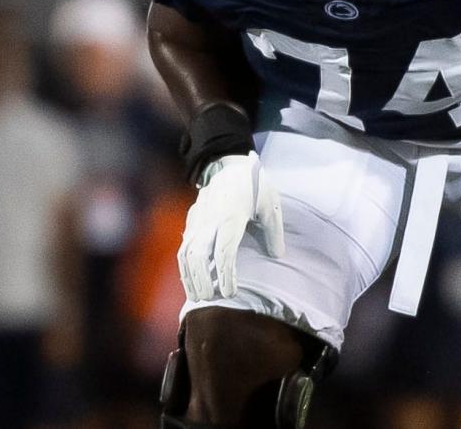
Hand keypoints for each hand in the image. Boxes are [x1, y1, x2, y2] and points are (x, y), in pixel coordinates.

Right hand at [177, 153, 283, 301]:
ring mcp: (197, 220)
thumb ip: (274, 230)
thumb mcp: (270, 203)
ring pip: (187, 253)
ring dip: (190, 277)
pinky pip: (183, 246)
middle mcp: (210, 220)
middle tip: (211, 299)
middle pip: (200, 255)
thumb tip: (277, 255)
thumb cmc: (254, 184)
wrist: (228, 163)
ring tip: (198, 296)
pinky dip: (184, 266)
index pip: (224, 251)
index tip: (229, 292)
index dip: (225, 274)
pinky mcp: (192, 220)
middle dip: (203, 280)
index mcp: (231, 216)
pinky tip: (189, 279)